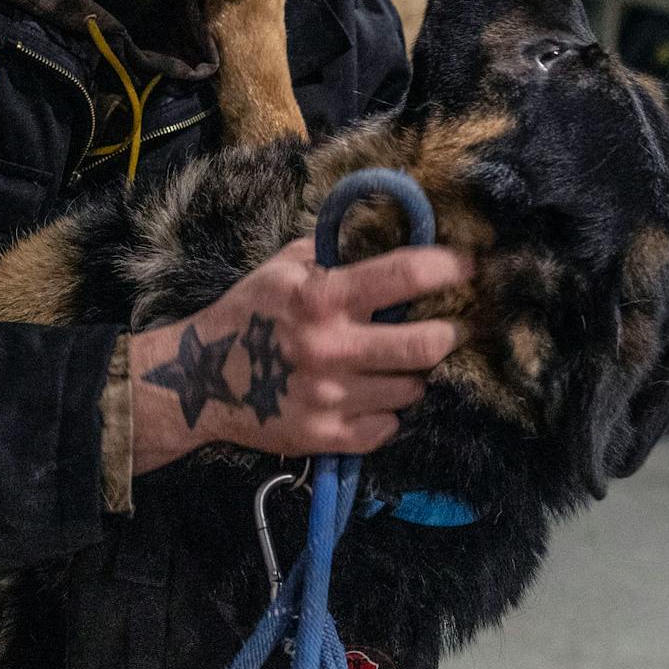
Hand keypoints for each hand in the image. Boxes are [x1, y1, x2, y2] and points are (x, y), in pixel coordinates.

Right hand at [129, 238, 468, 473]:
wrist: (198, 381)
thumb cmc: (249, 313)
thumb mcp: (284, 267)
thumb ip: (336, 252)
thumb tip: (394, 232)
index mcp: (323, 297)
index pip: (406, 275)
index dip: (448, 268)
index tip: (470, 267)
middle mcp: (331, 347)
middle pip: (427, 346)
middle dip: (449, 334)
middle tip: (451, 329)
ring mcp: (329, 397)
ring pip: (411, 389)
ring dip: (413, 376)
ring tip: (398, 365)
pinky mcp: (325, 436)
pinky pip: (387, 428)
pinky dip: (388, 413)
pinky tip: (372, 398)